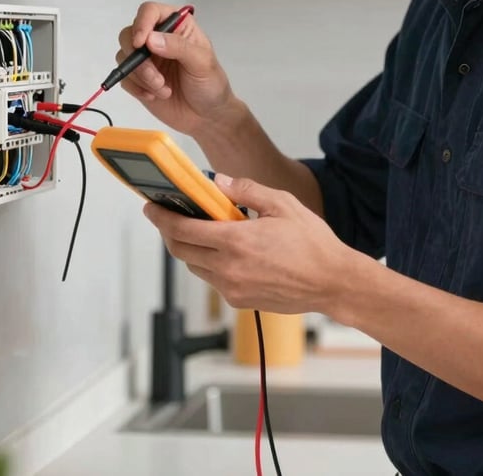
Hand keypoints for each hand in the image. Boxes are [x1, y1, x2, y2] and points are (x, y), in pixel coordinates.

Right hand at [116, 2, 236, 135]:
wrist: (207, 117)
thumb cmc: (211, 85)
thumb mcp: (202, 63)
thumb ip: (179, 47)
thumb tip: (151, 39)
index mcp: (177, 26)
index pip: (150, 12)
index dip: (141, 23)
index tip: (141, 43)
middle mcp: (159, 38)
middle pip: (129, 34)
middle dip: (138, 58)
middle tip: (156, 78)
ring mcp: (147, 59)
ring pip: (125, 57)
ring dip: (141, 76)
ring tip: (163, 90)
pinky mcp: (138, 79)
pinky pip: (124, 78)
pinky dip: (137, 88)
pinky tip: (155, 96)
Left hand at [143, 175, 354, 314]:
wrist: (331, 282)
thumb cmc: (312, 243)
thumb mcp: (282, 204)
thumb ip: (247, 190)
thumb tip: (219, 182)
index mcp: (236, 241)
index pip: (183, 229)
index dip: (162, 218)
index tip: (151, 208)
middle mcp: (229, 268)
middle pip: (180, 251)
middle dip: (168, 233)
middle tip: (167, 217)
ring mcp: (232, 288)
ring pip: (195, 266)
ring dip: (189, 248)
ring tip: (198, 230)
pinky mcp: (239, 300)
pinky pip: (213, 279)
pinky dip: (208, 263)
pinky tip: (223, 250)